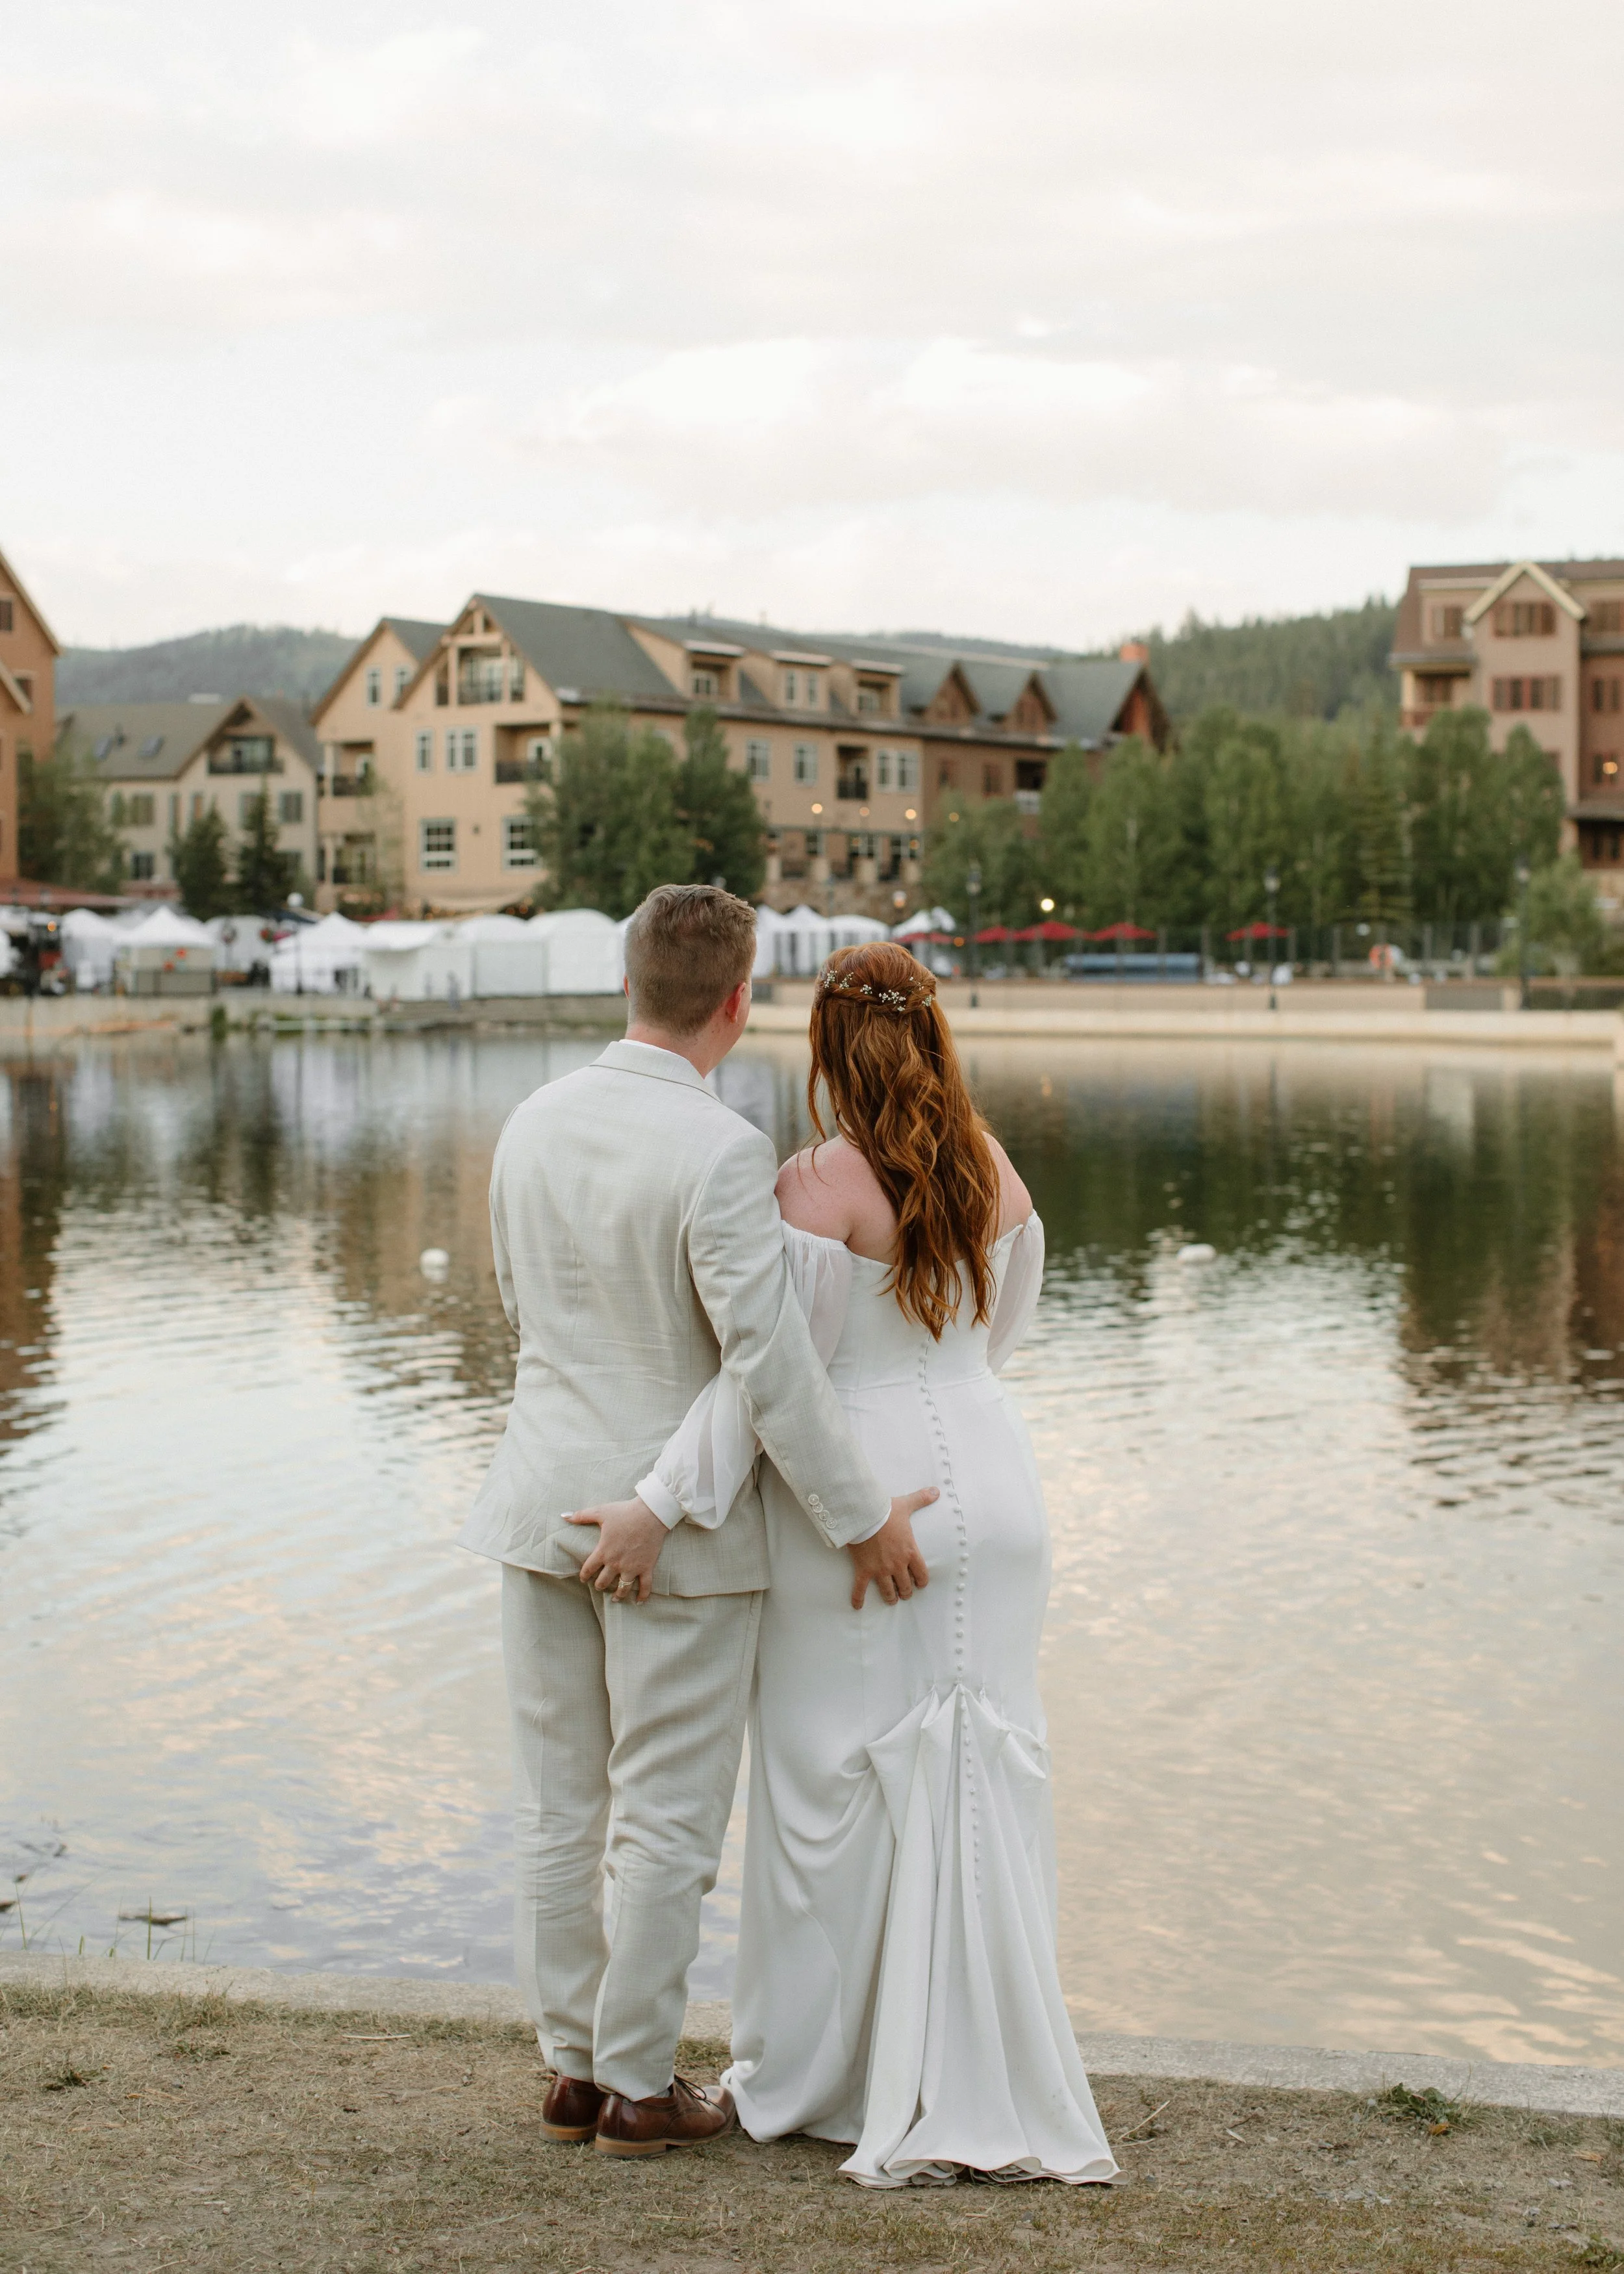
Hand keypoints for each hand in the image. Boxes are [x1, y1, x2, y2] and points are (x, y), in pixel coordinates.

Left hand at [566, 1497, 668, 1603]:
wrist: (651, 1513)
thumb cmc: (625, 1512)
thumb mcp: (601, 1512)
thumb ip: (581, 1516)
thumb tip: (564, 1515)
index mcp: (603, 1551)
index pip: (588, 1569)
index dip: (584, 1576)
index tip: (583, 1579)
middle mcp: (616, 1563)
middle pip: (603, 1582)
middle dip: (600, 1585)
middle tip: (600, 1586)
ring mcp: (632, 1567)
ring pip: (622, 1588)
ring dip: (617, 1595)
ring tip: (615, 1598)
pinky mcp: (646, 1567)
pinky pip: (645, 1586)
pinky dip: (642, 1596)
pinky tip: (639, 1601)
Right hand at [846, 1487, 936, 1609]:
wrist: (863, 1515)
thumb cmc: (885, 1511)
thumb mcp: (906, 1505)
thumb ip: (922, 1499)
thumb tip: (936, 1491)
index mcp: (909, 1551)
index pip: (921, 1574)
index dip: (922, 1581)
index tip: (920, 1584)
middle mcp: (897, 1564)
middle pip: (905, 1586)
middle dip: (906, 1591)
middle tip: (905, 1592)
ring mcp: (880, 1569)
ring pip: (888, 1591)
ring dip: (891, 1597)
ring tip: (891, 1600)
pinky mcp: (864, 1570)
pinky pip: (860, 1589)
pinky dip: (858, 1599)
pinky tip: (857, 1606)